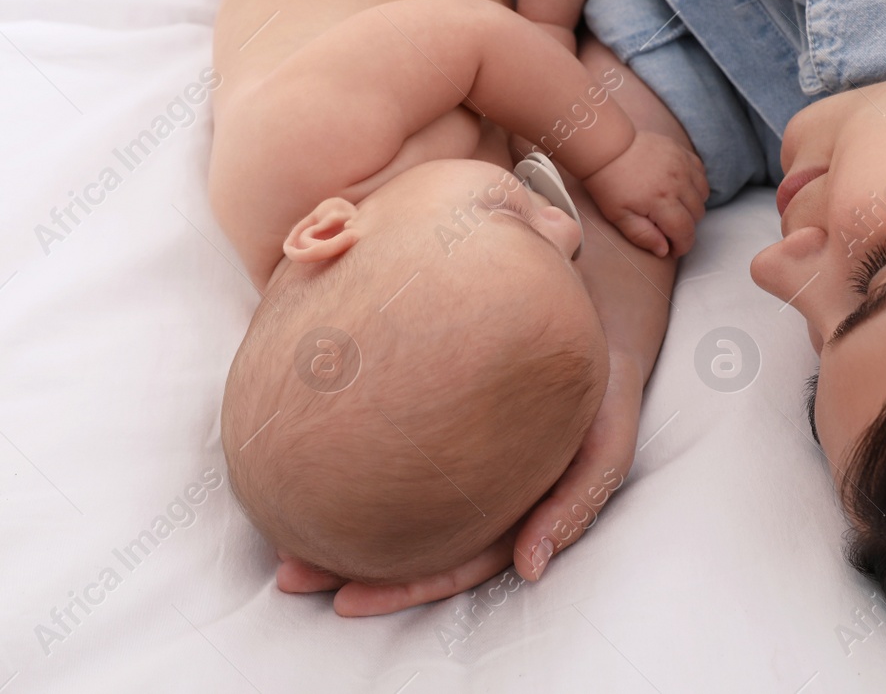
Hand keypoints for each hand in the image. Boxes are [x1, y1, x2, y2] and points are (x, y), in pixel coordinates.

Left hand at [273, 359, 647, 612]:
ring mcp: (463, 443)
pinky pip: (395, 434)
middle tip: (289, 573)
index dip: (403, 587)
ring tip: (278, 528)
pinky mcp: (442, 393)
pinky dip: (352, 453)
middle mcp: (485, 479)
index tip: (343, 600)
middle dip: (349, 564)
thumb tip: (528, 567)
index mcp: (516, 500)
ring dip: (338, 519)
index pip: (456, 560)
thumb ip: (578, 499)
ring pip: (396, 495)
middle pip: (413, 538)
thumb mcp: (607, 436)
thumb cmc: (602, 366)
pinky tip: (307, 452)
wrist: (590, 285)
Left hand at [582, 131, 707, 256]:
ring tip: (673, 208)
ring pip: (703, 195)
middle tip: (667, 228)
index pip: (685, 232)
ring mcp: (682, 164)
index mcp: (661, 200)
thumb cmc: (608, 182)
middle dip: (686, 227)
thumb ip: (642, 235)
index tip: (673, 250)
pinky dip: (695, 185)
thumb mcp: (617, 215)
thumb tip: (664, 250)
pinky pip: (701, 174)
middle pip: (697, 215)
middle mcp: (678, 182)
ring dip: (693, 206)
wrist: (606, 146)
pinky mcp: (682, 152)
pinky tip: (680, 189)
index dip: (682, 246)